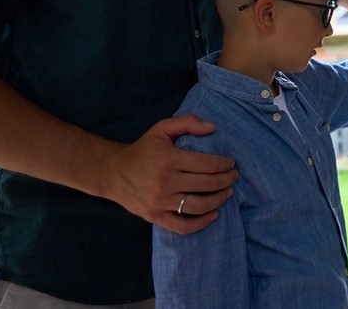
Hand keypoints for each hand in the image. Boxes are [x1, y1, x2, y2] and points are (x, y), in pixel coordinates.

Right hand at [98, 115, 237, 234]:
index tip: (231, 163)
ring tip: (228, 192)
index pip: (208, 164)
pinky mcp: (155, 217)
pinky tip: (214, 214)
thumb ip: (188, 122)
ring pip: (199, 205)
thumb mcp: (162, 129)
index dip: (225, 164)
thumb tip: (213, 128)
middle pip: (207, 184)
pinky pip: (183, 226)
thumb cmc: (142, 149)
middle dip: (227, 180)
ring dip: (219, 200)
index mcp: (169, 159)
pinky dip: (201, 223)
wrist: (113, 172)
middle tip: (234, 177)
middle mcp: (166, 182)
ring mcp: (160, 202)